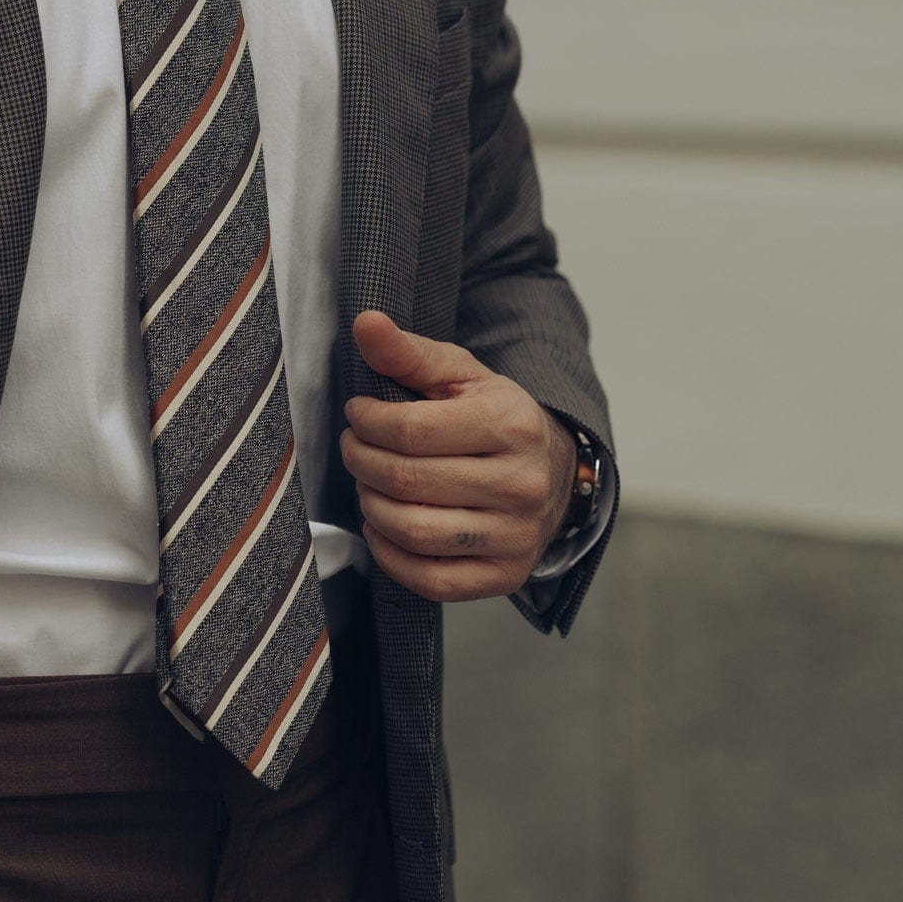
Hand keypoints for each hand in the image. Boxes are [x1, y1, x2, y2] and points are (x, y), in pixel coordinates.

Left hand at [339, 310, 577, 601]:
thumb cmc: (491, 417)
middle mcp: (521, 483)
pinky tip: (381, 525)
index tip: (356, 414)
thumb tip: (365, 322)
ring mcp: (516, 536)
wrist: (549, 473)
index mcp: (511, 424)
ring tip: (368, 482)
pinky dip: (389, 554)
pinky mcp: (504, 575)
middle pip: (407, 480)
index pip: (411, 430)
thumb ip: (407, 352)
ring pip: (413, 530)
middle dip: (360, 461)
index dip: (366, 422)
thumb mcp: (458, 375)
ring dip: (370, 505)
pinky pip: (429, 579)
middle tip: (353, 448)